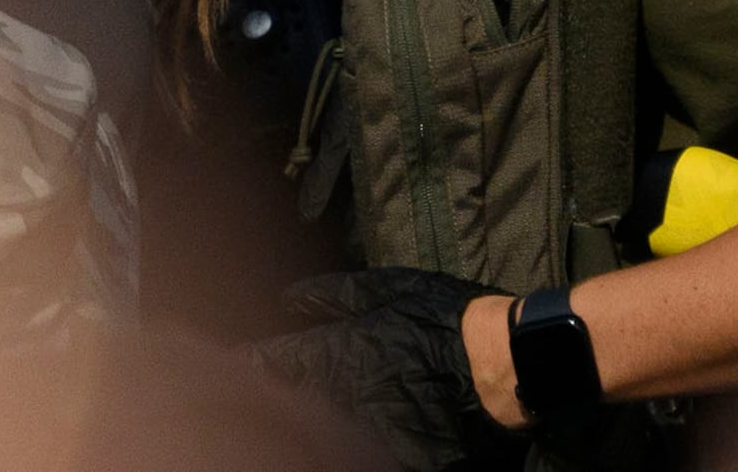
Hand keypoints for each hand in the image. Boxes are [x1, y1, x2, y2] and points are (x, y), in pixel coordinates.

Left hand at [255, 269, 524, 468]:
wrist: (503, 365)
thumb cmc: (448, 319)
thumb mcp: (396, 288)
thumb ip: (341, 292)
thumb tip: (293, 296)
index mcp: (341, 349)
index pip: (280, 359)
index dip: (253, 361)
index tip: (234, 362)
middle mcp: (344, 391)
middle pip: (288, 400)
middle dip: (266, 396)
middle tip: (243, 396)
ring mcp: (365, 423)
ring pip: (315, 426)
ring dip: (296, 421)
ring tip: (281, 419)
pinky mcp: (389, 449)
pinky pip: (349, 446)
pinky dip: (334, 441)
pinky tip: (326, 437)